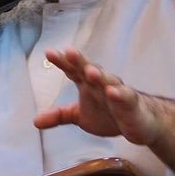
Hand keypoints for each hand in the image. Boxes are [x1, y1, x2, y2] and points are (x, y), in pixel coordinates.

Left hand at [32, 47, 159, 145]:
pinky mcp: (131, 103)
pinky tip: (112, 92)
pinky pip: (125, 97)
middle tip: (70, 52)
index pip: (73, 69)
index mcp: (87, 83)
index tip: (49, 53)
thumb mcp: (79, 116)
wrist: (139, 123)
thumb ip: (59, 115)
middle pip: (90, 69)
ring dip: (99, 75)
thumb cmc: (108, 113)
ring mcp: (117, 91)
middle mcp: (101, 82)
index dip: (62, 61)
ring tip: (90, 72)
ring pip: (108, 80)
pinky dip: (119, 94)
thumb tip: (35, 121)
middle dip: (80, 61)